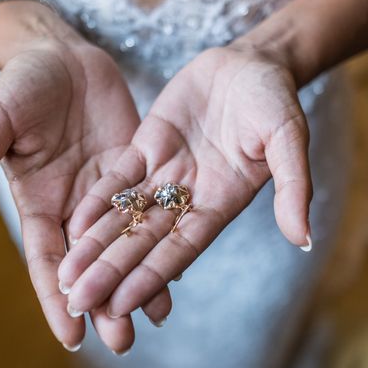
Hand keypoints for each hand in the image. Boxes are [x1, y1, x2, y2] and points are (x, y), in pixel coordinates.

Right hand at [0, 40, 169, 352]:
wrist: (61, 55)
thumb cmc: (20, 85)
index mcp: (38, 204)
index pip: (47, 262)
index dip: (56, 298)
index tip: (71, 338)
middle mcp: (74, 208)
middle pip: (91, 265)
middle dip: (105, 303)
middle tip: (123, 342)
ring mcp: (107, 193)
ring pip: (124, 246)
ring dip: (139, 281)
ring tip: (157, 318)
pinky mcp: (136, 173)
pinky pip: (151, 211)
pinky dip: (163, 238)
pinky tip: (180, 263)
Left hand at [59, 45, 311, 322]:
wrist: (250, 63)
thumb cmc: (275, 101)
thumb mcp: (289, 138)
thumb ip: (294, 186)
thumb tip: (304, 238)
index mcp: (221, 203)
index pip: (181, 248)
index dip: (151, 275)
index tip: (121, 304)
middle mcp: (189, 197)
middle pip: (145, 241)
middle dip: (111, 271)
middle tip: (78, 302)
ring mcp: (166, 174)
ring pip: (125, 216)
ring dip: (95, 245)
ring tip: (63, 276)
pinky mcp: (146, 148)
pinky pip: (117, 179)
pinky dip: (95, 202)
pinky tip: (69, 225)